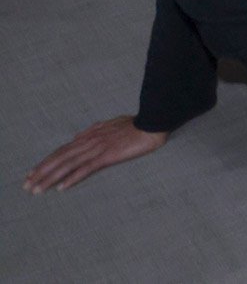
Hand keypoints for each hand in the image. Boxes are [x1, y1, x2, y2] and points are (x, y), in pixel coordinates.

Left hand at [24, 117, 165, 193]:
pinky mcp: (107, 156)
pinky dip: (72, 178)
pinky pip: (86, 169)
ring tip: (37, 189)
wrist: (152, 124)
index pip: (62, 150)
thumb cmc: (135, 124)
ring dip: (50, 178)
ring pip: (67, 165)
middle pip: (59, 158)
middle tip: (26, 185)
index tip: (32, 173)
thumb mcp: (111, 124)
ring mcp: (97, 148)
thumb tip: (78, 136)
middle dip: (41, 172)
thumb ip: (93, 130)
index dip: (45, 162)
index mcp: (89, 135)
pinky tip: (62, 187)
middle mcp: (89, 141)